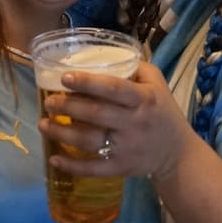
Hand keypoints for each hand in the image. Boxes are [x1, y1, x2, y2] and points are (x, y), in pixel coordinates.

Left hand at [38, 61, 196, 179]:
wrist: (178, 153)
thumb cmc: (163, 112)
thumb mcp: (158, 83)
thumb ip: (136, 67)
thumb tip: (105, 53)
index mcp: (143, 99)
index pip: (114, 88)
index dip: (88, 82)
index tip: (64, 77)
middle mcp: (134, 123)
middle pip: (96, 113)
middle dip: (68, 106)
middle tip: (49, 101)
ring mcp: (126, 148)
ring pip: (89, 141)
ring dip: (62, 133)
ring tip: (44, 124)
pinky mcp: (121, 167)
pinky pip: (93, 169)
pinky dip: (72, 166)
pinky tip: (54, 159)